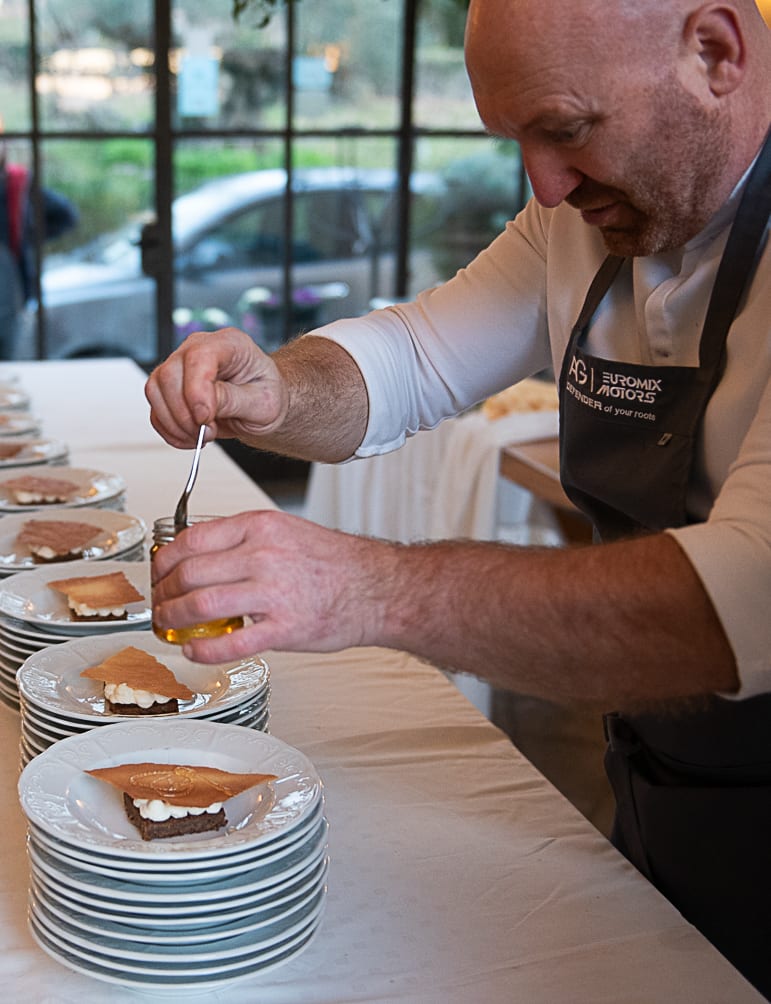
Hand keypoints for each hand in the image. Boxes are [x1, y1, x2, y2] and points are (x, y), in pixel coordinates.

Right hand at [144, 328, 287, 448]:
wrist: (260, 406)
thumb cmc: (266, 397)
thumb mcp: (263, 403)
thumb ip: (234, 400)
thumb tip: (204, 404)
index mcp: (229, 344)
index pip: (199, 356)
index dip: (196, 390)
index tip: (205, 418)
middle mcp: (199, 349)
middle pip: (170, 374)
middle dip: (185, 413)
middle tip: (208, 432)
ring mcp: (180, 366)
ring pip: (155, 391)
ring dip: (176, 424)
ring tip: (202, 435)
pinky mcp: (169, 388)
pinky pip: (155, 409)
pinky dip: (169, 430)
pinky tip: (191, 437)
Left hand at [150, 509, 393, 662]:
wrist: (376, 588)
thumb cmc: (334, 564)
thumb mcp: (285, 531)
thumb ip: (244, 540)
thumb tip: (200, 554)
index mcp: (260, 527)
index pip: (192, 539)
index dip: (164, 559)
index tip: (158, 571)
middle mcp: (263, 555)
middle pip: (189, 573)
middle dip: (163, 592)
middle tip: (159, 602)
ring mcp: (273, 593)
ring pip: (200, 605)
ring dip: (173, 619)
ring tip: (169, 625)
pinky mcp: (283, 629)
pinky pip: (229, 643)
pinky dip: (202, 649)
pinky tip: (194, 648)